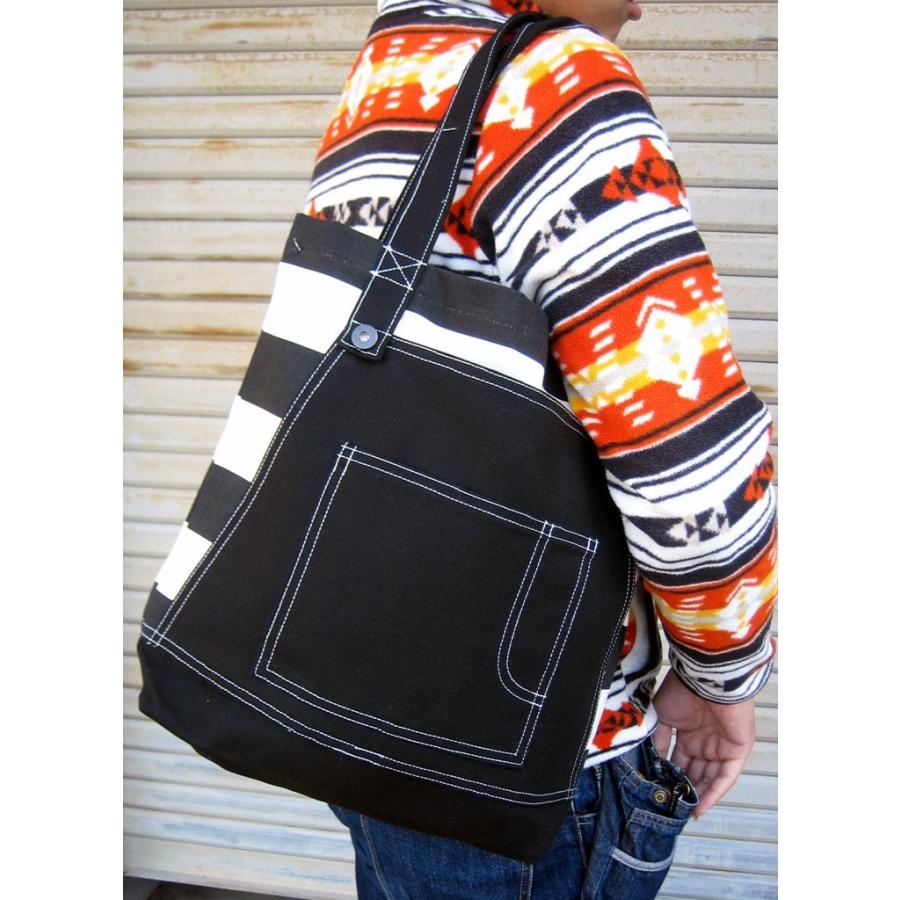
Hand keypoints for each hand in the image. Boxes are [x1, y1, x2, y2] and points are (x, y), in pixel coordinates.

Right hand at [650, 670, 755, 817]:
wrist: (707, 678)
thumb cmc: (682, 690)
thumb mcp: (662, 716)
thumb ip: (659, 740)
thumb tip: (655, 762)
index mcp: (688, 732)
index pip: (680, 760)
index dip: (671, 776)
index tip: (660, 791)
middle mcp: (706, 741)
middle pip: (696, 772)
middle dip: (684, 789)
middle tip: (671, 806)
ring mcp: (722, 746)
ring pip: (710, 778)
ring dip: (698, 795)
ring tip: (684, 812)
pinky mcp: (737, 750)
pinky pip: (726, 777)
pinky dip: (714, 793)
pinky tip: (700, 806)